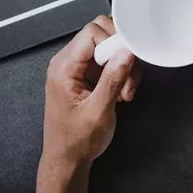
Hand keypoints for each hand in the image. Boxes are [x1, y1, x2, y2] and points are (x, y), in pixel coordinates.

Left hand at [41, 16, 142, 171]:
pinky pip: (108, 63)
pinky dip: (120, 74)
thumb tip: (126, 52)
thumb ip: (113, 79)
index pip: (91, 33)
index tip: (129, 59)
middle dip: (121, 55)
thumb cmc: (76, 141)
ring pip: (108, 50)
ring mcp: (76, 69)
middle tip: (128, 78)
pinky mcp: (85, 76)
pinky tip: (120, 94)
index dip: (114, 42)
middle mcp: (67, 63)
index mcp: (63, 68)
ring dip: (123, 67)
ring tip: (125, 92)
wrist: (67, 159)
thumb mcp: (99, 111)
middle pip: (101, 37)